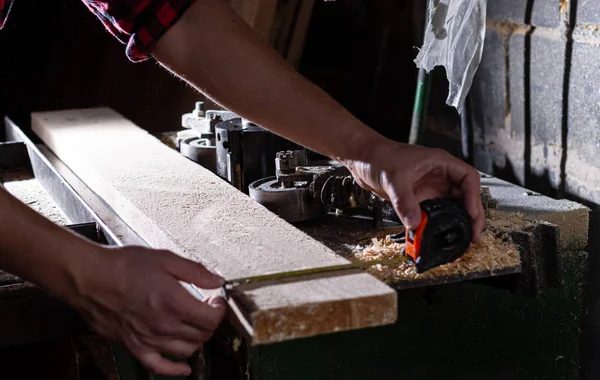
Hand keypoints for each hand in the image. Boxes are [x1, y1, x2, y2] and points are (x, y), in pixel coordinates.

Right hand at [68, 245, 225, 375]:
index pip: (211, 318)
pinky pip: (158, 365)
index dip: (219, 309)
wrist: (89, 277)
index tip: (216, 300)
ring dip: (197, 340)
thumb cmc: (122, 266)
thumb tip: (216, 280)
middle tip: (206, 308)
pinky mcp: (133, 345)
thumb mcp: (165, 259)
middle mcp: (163, 325)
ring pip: (186, 350)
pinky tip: (183, 367)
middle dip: (210, 321)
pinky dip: (174, 369)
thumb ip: (195, 272)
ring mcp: (148, 339)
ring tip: (195, 326)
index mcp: (174, 303)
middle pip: (202, 335)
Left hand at [346, 138, 484, 241]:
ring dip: (456, 222)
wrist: (362, 158)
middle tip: (471, 235)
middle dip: (470, 215)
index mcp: (440, 162)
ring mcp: (430, 187)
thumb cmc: (379, 156)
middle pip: (464, 195)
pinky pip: (434, 212)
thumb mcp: (393, 179)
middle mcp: (439, 175)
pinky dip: (437, 224)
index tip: (471, 215)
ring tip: (460, 240)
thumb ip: (404, 201)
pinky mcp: (419, 197)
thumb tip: (414, 223)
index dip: (473, 197)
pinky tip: (438, 235)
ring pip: (451, 205)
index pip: (468, 178)